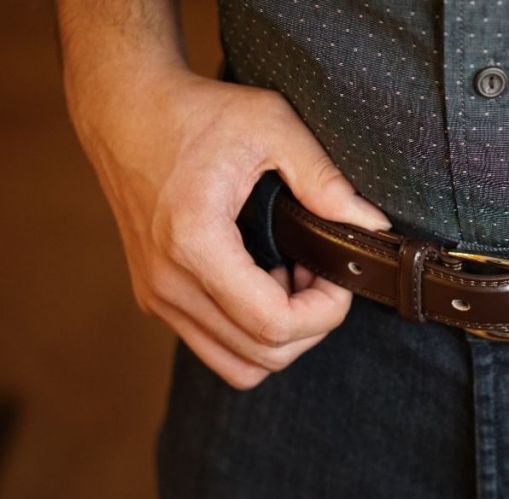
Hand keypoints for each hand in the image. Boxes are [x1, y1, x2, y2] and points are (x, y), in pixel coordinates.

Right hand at [67, 66, 389, 388]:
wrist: (124, 109)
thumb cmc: (193, 112)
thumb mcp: (271, 125)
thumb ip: (324, 179)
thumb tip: (371, 224)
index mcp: (194, 244)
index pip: (274, 325)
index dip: (325, 312)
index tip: (337, 273)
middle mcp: (168, 282)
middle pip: (262, 356)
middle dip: (311, 323)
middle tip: (321, 271)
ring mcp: (157, 296)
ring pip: (239, 365)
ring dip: (281, 335)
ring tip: (295, 279)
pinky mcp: (155, 296)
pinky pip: (216, 346)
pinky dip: (251, 332)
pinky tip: (266, 280)